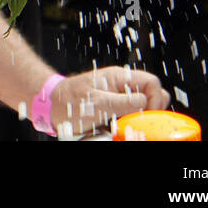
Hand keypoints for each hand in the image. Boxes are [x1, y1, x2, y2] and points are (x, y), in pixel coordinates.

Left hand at [51, 65, 169, 135]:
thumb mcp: (97, 103)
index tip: (148, 115)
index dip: (155, 99)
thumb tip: (145, 103)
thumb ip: (123, 102)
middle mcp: (121, 87)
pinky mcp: (114, 111)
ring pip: (141, 108)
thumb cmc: (69, 101)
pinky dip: (129, 125)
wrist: (52, 107)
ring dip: (138, 119)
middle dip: (150, 111)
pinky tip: (119, 130)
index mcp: (120, 78)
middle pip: (150, 95)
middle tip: (140, 124)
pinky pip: (129, 118)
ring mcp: (118, 99)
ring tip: (126, 127)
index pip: (151, 83)